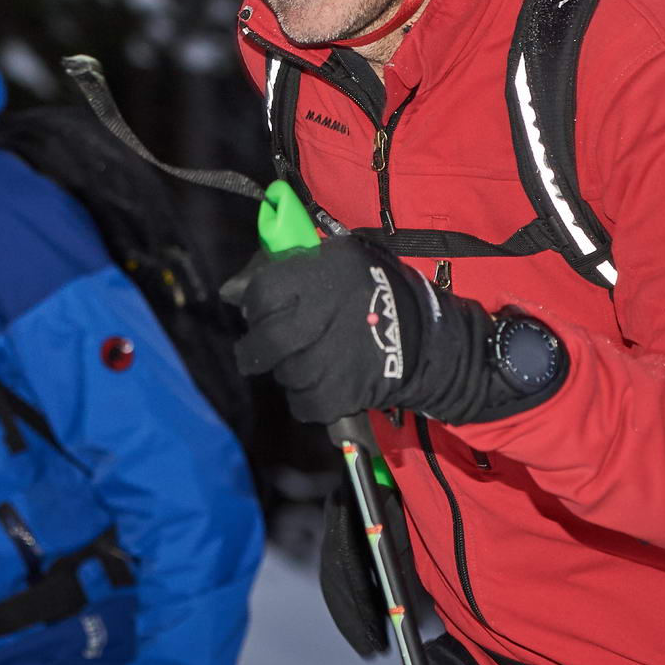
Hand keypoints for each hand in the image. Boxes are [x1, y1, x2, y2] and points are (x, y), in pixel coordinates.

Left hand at [221, 233, 565, 425]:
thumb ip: (292, 269)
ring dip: (289, 372)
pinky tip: (322, 385)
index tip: (262, 312)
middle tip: (260, 350)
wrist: (432, 343)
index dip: (256, 305)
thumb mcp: (342, 261)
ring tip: (310, 362)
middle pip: (264, 341)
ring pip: (283, 374)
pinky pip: (302, 404)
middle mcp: (320, 315)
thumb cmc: (382, 294)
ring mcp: (328, 360)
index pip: (261, 294)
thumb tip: (232, 291)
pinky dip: (307, 399)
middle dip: (256, 349)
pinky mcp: (339, 395)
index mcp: (322, 274)